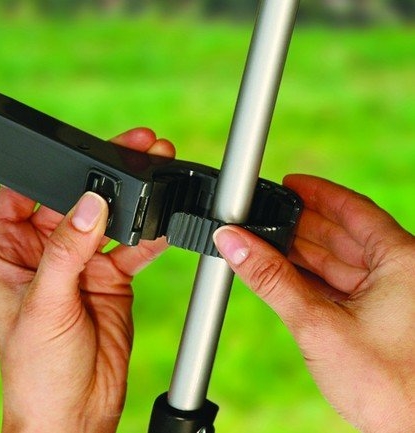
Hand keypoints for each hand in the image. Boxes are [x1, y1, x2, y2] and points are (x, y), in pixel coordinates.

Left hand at [0, 128, 174, 432]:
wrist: (76, 413)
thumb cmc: (36, 371)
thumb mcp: (44, 305)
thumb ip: (67, 251)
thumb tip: (91, 203)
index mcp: (6, 250)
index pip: (23, 192)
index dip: (49, 171)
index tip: (80, 153)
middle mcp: (42, 252)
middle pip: (72, 198)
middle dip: (99, 180)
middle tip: (129, 154)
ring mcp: (78, 263)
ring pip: (105, 218)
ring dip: (128, 202)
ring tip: (151, 179)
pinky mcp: (109, 277)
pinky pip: (131, 246)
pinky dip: (147, 235)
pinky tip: (160, 225)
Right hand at [213, 174, 414, 432]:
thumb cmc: (389, 386)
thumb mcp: (318, 324)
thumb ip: (271, 279)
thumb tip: (233, 242)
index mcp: (402, 260)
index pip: (354, 209)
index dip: (318, 193)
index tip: (289, 182)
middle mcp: (400, 273)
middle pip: (343, 234)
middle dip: (301, 225)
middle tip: (262, 216)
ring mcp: (389, 297)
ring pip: (339, 262)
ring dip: (301, 254)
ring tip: (263, 243)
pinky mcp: (377, 319)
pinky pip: (338, 287)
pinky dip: (310, 280)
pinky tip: (283, 275)